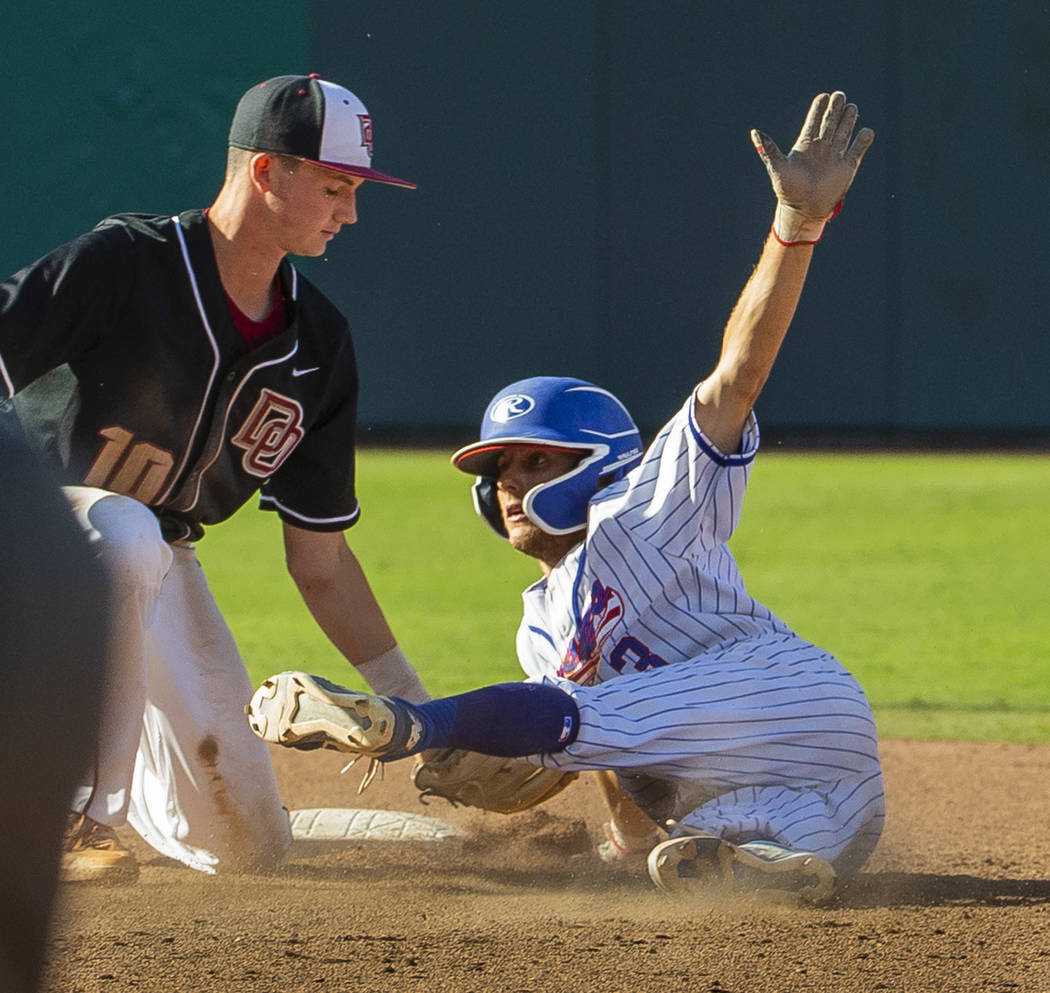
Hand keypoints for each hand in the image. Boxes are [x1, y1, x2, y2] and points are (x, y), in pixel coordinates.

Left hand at [751, 91, 874, 243]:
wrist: (803, 211)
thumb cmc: (788, 191)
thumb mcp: (777, 168)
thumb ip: (768, 149)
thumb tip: (755, 132)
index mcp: (804, 145)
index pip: (813, 121)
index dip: (818, 108)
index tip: (823, 96)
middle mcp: (821, 147)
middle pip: (830, 123)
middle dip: (835, 109)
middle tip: (839, 95)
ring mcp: (835, 156)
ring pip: (844, 132)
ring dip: (848, 119)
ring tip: (851, 107)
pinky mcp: (847, 167)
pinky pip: (857, 150)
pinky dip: (863, 141)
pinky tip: (866, 132)